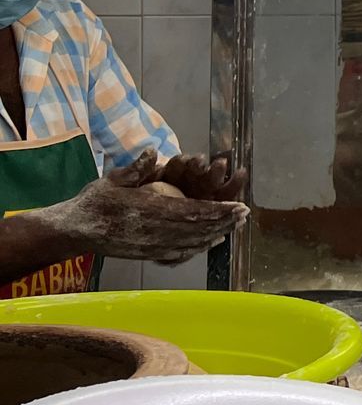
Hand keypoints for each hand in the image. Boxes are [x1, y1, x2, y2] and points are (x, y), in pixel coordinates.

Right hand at [40, 152, 248, 264]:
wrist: (73, 231)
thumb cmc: (94, 201)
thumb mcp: (112, 180)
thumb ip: (136, 168)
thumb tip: (153, 150)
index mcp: (148, 212)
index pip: (192, 213)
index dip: (218, 211)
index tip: (239, 206)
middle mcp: (153, 233)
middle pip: (197, 230)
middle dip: (224, 222)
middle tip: (245, 214)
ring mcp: (151, 247)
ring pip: (191, 243)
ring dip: (216, 234)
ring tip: (234, 226)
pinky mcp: (147, 255)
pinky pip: (179, 253)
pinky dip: (199, 247)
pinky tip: (211, 241)